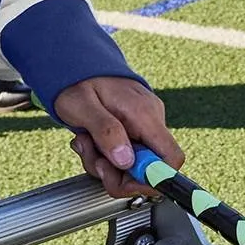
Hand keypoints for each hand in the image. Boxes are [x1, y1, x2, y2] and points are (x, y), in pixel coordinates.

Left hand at [55, 75, 180, 197]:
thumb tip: (126, 161)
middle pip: (149, 169)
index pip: (171, 158)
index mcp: (144, 114)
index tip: (123, 179)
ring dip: (105, 164)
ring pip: (133, 165)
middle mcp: (151, 120)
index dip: (151, 179)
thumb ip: (106, 131)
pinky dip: (106, 157)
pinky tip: (92, 141)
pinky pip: (126, 155)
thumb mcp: (82, 106)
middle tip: (94, 160)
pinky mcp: (135, 129)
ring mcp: (144, 125)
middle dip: (117, 174)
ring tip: (86, 143)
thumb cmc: (76, 81)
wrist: (74, 64)